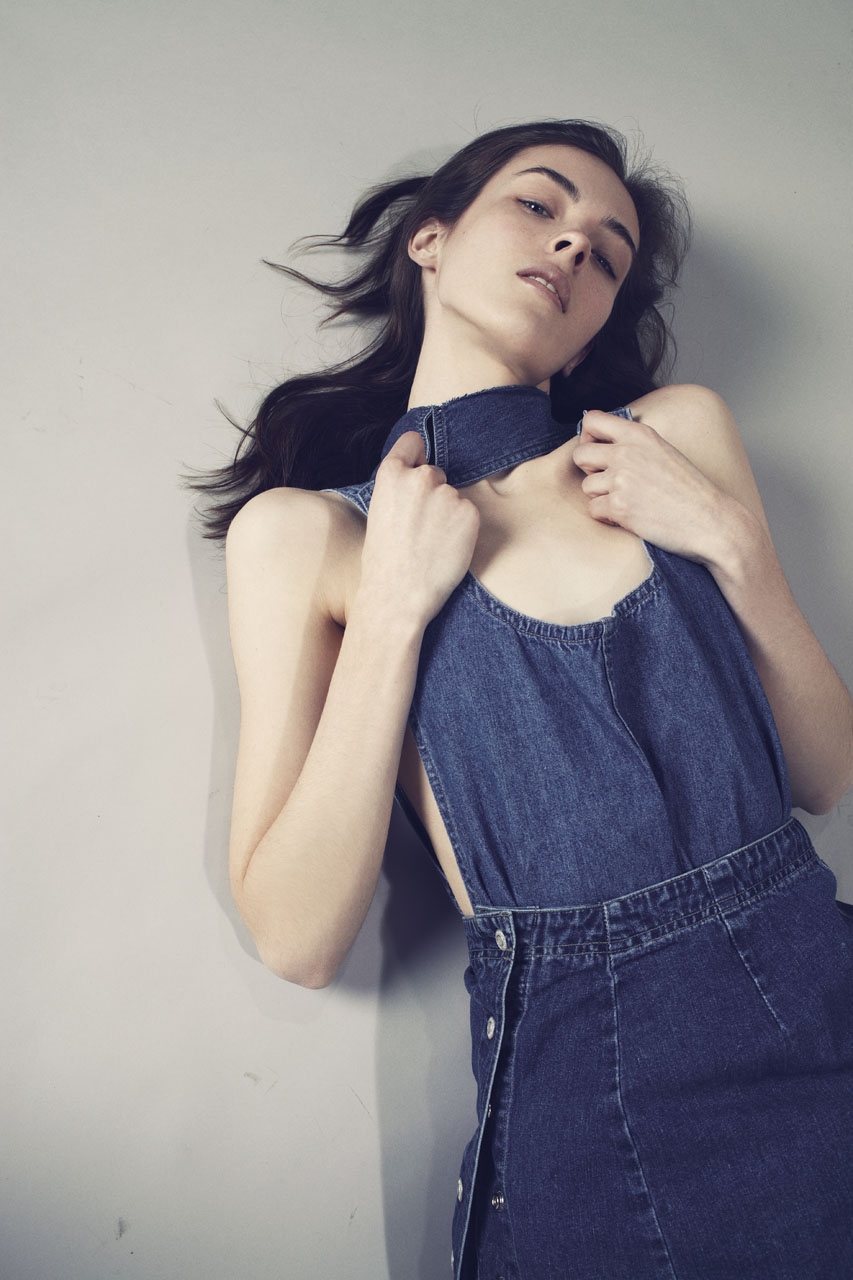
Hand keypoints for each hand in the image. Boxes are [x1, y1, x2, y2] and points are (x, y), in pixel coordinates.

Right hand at [359, 430, 479, 624]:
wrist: (398, 595)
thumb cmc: (384, 561)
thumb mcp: (379, 512)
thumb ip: (400, 489)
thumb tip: (421, 478)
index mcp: (391, 473)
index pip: (413, 441)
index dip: (416, 455)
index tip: (419, 466)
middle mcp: (420, 477)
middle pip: (436, 472)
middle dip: (433, 493)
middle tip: (420, 527)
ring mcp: (447, 493)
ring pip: (453, 496)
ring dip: (449, 513)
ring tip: (431, 543)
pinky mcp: (470, 512)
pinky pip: (469, 514)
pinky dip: (463, 529)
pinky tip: (446, 548)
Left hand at [573, 410, 737, 563]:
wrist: (710, 520)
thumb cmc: (690, 491)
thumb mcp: (663, 451)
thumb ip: (633, 444)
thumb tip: (598, 444)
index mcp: (640, 434)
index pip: (591, 420)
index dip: (588, 437)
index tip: (599, 452)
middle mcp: (627, 452)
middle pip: (580, 455)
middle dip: (590, 471)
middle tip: (610, 482)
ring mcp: (621, 479)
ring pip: (587, 486)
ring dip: (602, 497)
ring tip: (628, 501)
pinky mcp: (619, 506)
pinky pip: (594, 510)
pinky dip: (608, 517)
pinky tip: (629, 517)